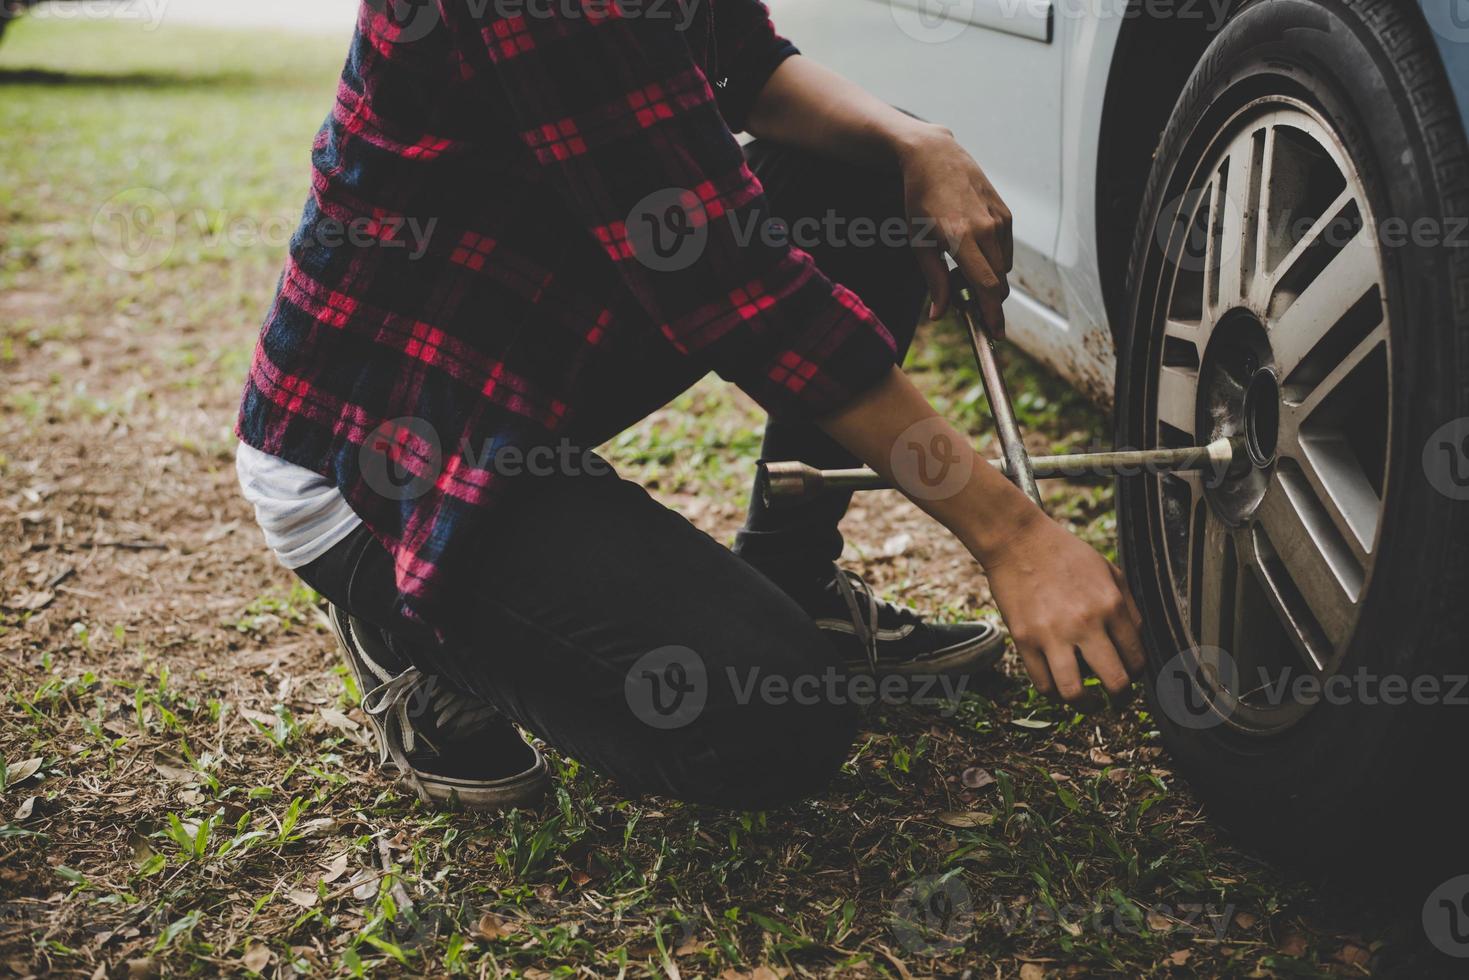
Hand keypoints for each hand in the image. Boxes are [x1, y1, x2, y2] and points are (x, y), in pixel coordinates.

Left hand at [897, 126, 1012, 335]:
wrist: (935, 156)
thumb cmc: (919, 200)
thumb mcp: (918, 242)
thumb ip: (934, 281)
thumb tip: (940, 314)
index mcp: (961, 238)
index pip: (987, 287)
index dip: (992, 315)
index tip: (994, 334)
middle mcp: (986, 229)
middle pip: (999, 283)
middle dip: (985, 300)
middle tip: (959, 298)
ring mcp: (1000, 220)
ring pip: (1003, 268)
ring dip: (987, 278)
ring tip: (958, 266)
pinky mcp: (1006, 213)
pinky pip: (1006, 250)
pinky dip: (992, 260)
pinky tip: (970, 248)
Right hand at [983, 515, 1145, 704]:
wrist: (1018, 540)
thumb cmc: (1064, 554)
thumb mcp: (1109, 571)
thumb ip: (1128, 607)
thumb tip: (1138, 642)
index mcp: (1112, 605)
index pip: (1137, 659)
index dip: (1137, 674)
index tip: (1129, 675)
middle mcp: (1085, 623)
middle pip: (1115, 682)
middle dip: (1120, 698)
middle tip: (1116, 700)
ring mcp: (1052, 634)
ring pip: (1074, 692)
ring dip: (1085, 705)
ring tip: (1086, 703)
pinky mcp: (1024, 640)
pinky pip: (1042, 683)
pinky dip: (1053, 692)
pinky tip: (1058, 684)